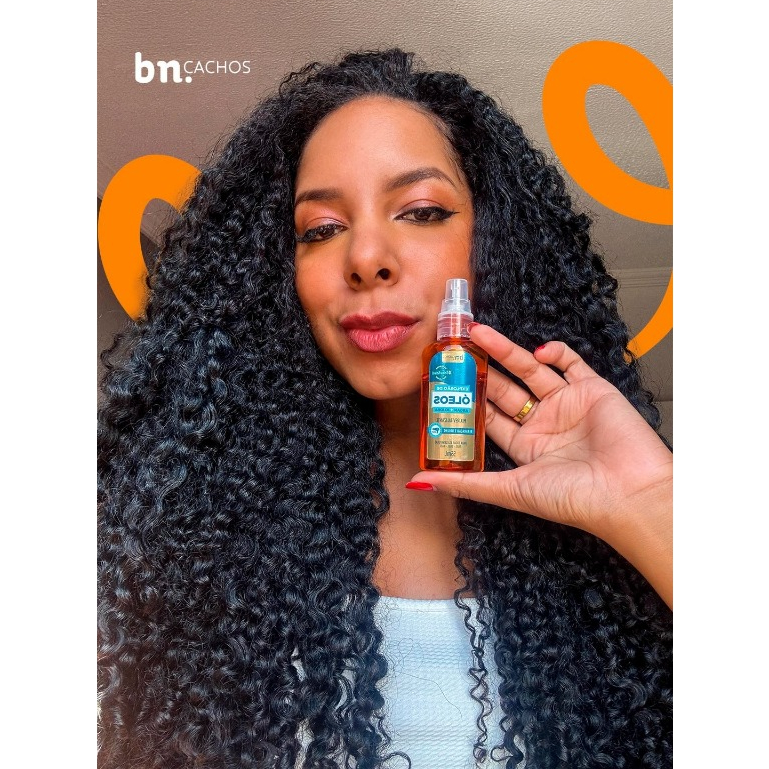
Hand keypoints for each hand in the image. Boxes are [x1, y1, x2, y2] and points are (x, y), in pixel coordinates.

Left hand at [408, 323, 672, 606]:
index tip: (443, 381)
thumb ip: (466, 483)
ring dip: (506, 351)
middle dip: (480, 369)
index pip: (488, 417)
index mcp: (525, 448)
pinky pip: (571, 363)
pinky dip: (555, 352)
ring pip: (530, 371)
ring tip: (479, 333)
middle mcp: (544, 425)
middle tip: (456, 347)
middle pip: (505, 389)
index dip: (467, 399)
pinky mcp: (593, 390)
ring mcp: (568, 405)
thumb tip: (417, 482)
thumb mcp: (510, 490)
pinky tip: (536, 349)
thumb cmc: (574, 499)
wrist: (629, 493)